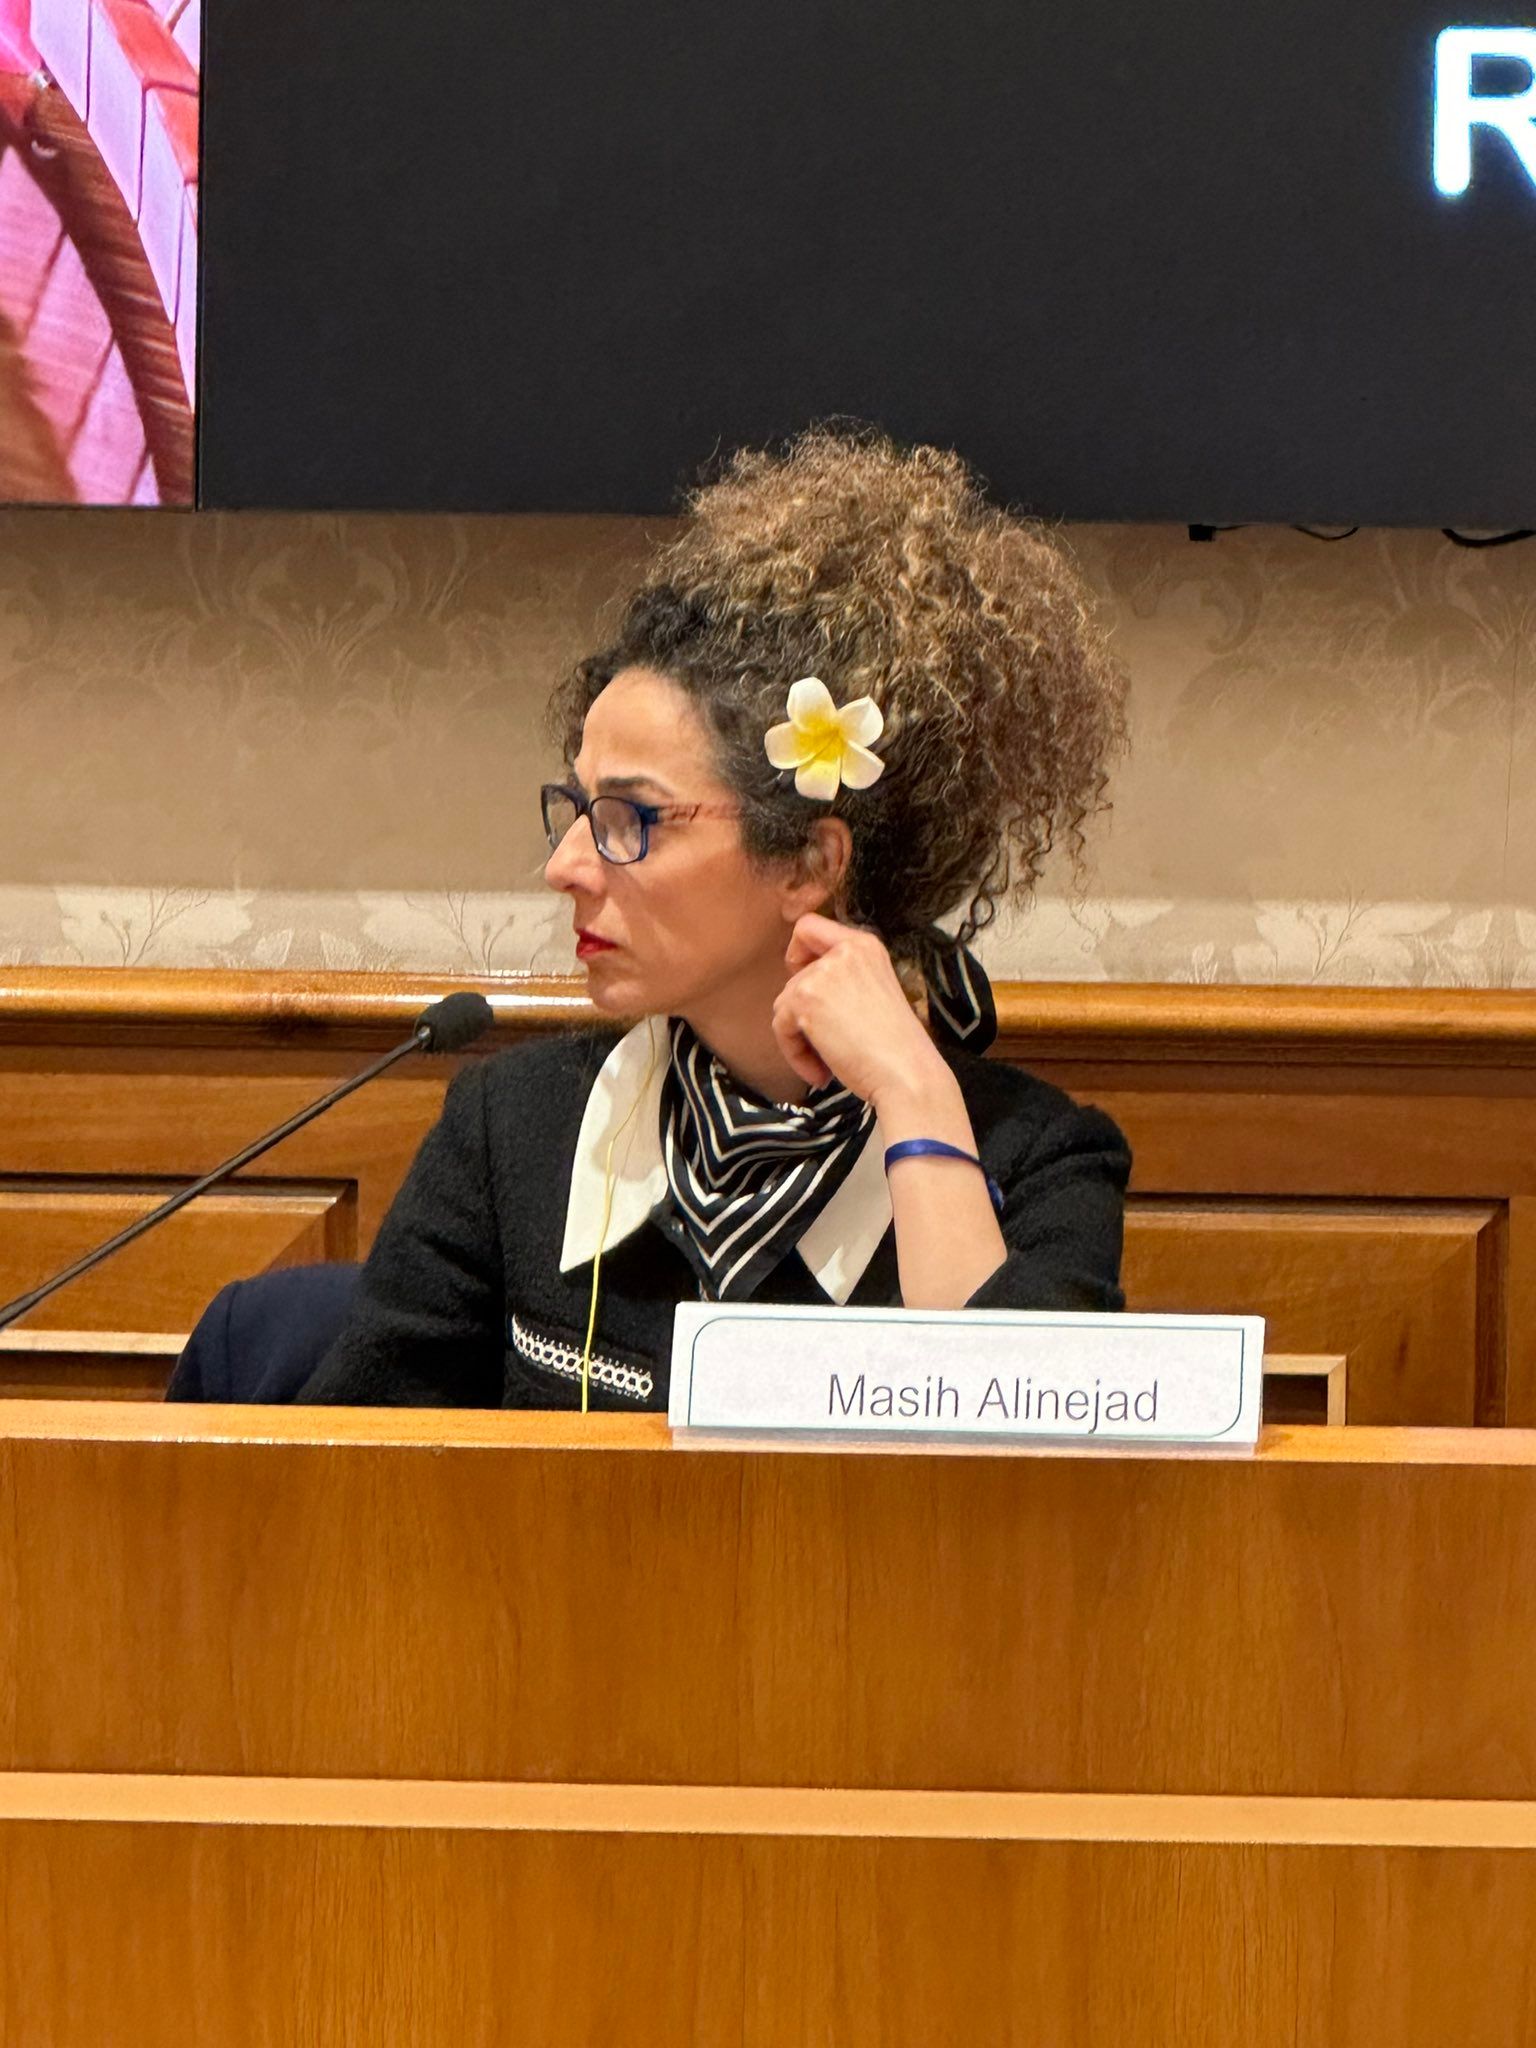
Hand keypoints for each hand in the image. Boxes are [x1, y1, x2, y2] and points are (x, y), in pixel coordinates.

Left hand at [771, 913, 955, 1109]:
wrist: (907, 1074)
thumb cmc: (896, 1048)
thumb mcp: (874, 991)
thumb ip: (840, 979)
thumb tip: (797, 990)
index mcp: (865, 945)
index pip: (809, 927)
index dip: (798, 954)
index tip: (805, 982)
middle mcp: (843, 951)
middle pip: (794, 978)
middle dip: (804, 1017)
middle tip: (829, 1046)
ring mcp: (822, 973)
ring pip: (784, 1005)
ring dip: (800, 1039)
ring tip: (828, 1064)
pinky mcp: (804, 999)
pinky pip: (780, 1027)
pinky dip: (795, 1055)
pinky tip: (821, 1072)